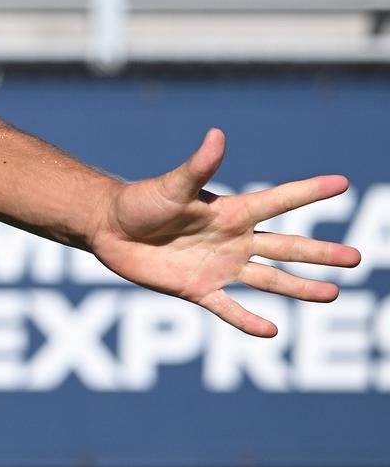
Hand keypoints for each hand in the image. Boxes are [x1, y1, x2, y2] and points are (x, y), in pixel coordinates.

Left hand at [91, 127, 356, 336]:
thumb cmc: (141, 201)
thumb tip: (217, 135)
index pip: (278, 201)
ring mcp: (219, 266)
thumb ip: (197, 167)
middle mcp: (233, 240)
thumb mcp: (172, 185)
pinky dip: (248, 320)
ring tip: (334, 293)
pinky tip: (272, 331)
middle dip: (320, 253)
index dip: (308, 192)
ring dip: (300, 288)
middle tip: (357, 258)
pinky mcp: (198, 289)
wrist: (109, 229)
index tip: (343, 183)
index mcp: (231, 212)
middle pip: (285, 247)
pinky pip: (229, 308)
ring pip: (269, 280)